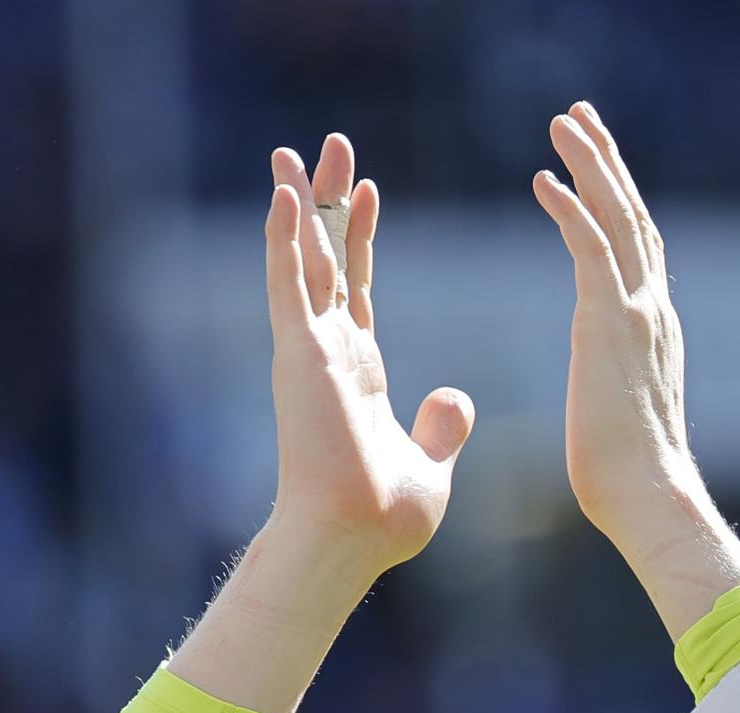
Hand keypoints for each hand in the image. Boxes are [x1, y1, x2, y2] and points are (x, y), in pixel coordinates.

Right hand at [264, 136, 473, 581]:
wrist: (354, 540)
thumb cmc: (384, 519)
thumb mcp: (430, 464)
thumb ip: (441, 428)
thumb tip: (456, 398)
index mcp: (359, 373)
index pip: (357, 288)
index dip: (359, 238)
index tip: (366, 190)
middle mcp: (329, 354)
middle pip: (326, 260)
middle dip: (326, 202)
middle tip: (326, 146)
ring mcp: (311, 353)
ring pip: (302, 261)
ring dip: (298, 205)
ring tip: (293, 151)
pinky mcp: (300, 358)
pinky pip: (290, 287)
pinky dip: (284, 240)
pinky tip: (282, 195)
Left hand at [533, 103, 700, 545]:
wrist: (649, 497)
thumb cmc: (628, 481)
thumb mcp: (621, 419)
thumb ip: (616, 390)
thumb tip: (606, 399)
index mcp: (655, 331)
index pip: (639, 250)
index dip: (619, 202)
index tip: (596, 168)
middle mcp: (654, 311)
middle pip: (633, 217)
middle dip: (607, 162)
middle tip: (580, 117)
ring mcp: (637, 313)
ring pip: (616, 218)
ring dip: (590, 165)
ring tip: (562, 124)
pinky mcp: (611, 323)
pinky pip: (589, 247)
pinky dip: (570, 207)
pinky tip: (543, 179)